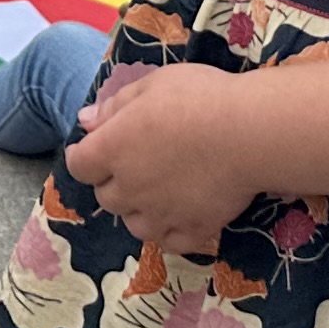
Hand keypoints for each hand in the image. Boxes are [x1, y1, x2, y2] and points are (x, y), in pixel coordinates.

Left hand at [62, 61, 255, 250]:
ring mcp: (161, 215)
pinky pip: (169, 242)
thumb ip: (114, 106)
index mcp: (113, 149)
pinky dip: (170, 230)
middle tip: (140, 160)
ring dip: (139, 209)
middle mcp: (130, 188)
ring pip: (134, 225)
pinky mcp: (192, 231)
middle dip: (114, 180)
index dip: (87, 155)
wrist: (249, 132)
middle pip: (106, 196)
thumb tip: (84, 121)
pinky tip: (181, 212)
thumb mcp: (152, 85)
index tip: (101, 144)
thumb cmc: (198, 98)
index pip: (79, 165)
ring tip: (161, 189)